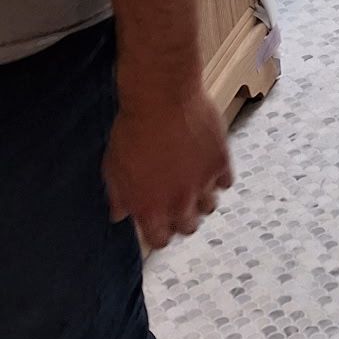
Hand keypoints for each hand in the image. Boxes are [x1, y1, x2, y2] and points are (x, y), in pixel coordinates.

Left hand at [104, 88, 234, 249]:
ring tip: (194, 184)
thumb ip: (119, 196)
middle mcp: (179, 202)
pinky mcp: (221, 162)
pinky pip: (225, 182)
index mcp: (150, 208)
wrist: (162, 98)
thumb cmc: (132, 130)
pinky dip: (218, 177)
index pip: (159, 240)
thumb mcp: (113, 167)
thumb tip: (119, 214)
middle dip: (182, 218)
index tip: (158, 224)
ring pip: (209, 207)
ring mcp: (203, 183)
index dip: (158, 233)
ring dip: (201, 200)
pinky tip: (207, 166)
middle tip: (177, 202)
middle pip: (189, 228)